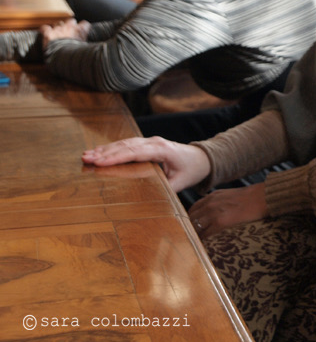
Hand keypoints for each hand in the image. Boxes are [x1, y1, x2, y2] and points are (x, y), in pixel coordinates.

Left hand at [41, 18, 90, 50]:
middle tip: (69, 32)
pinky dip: (45, 29)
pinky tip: (45, 32)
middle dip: (70, 25)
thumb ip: (84, 42)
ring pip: (59, 23)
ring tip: (58, 33)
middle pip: (71, 21)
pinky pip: (45, 27)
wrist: (65, 55)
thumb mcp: (84, 47)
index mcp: (80, 30)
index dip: (83, 27)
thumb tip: (85, 46)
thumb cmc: (76, 53)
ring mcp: (59, 29)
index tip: (81, 31)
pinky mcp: (49, 33)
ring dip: (58, 27)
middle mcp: (70, 26)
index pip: (84, 24)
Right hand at [82, 136, 210, 191]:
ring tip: (86, 155)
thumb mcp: (181, 182)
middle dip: (105, 153)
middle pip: (127, 146)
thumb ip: (166, 189)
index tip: (100, 162)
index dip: (117, 156)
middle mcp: (155, 142)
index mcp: (163, 150)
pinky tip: (98, 152)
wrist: (202, 158)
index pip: (136, 152)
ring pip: (124, 143)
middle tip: (86, 159)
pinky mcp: (147, 144)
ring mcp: (150, 141)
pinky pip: (127, 144)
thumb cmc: (192, 170)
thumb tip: (149, 200)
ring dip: (105, 149)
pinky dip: (112, 148)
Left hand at [187, 183, 267, 238]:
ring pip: (195, 228)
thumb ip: (217, 202)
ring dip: (195, 237)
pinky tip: (205, 247)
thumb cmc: (251, 197)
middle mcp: (209, 203)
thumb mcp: (229, 195)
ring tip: (196, 246)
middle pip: (190, 220)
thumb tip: (212, 213)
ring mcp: (214, 212)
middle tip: (190, 241)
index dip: (189, 221)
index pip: (192, 210)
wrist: (263, 196)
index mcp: (211, 197)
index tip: (190, 229)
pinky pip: (206, 234)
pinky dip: (204, 241)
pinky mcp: (221, 222)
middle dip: (189, 230)